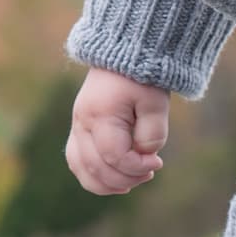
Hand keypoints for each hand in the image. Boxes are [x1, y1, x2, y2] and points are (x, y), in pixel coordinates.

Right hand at [66, 66, 168, 194]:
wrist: (123, 53)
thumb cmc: (142, 76)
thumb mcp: (155, 101)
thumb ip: (152, 133)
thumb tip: (145, 156)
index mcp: (101, 115)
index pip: (115, 156)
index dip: (137, 167)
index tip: (158, 162)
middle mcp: (82, 122)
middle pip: (97, 167)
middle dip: (126, 178)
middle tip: (150, 171)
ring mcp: (77, 126)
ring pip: (81, 168)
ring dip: (107, 183)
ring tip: (131, 183)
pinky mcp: (79, 128)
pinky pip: (77, 161)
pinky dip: (93, 176)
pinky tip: (115, 180)